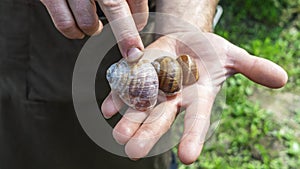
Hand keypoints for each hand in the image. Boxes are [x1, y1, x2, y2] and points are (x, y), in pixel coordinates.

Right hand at [41, 0, 147, 58]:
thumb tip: (138, 18)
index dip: (140, 16)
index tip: (139, 25)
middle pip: (115, 8)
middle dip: (127, 36)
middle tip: (133, 52)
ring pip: (88, 22)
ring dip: (94, 29)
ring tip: (95, 26)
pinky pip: (66, 24)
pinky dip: (75, 32)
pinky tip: (79, 29)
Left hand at [101, 32, 286, 163]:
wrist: (187, 42)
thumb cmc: (210, 52)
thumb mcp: (233, 56)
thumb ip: (253, 68)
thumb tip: (282, 79)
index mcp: (198, 97)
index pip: (197, 120)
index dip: (193, 137)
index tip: (187, 157)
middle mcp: (174, 98)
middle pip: (161, 119)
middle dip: (148, 135)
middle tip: (135, 152)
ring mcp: (154, 88)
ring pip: (140, 108)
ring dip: (128, 121)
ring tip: (118, 136)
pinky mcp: (140, 75)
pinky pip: (127, 88)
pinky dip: (116, 98)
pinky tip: (107, 108)